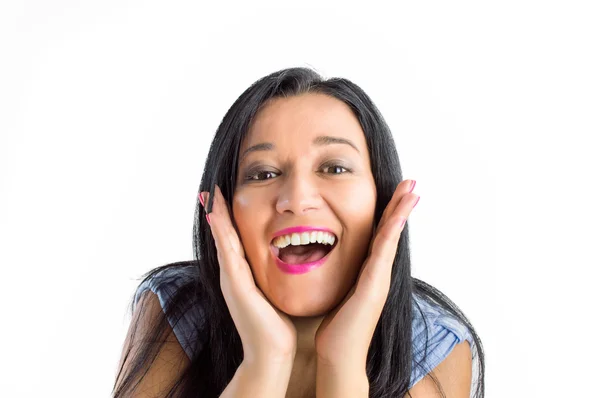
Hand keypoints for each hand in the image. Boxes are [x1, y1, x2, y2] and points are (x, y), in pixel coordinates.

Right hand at [201, 185, 296, 364]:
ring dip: (216, 215)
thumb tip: (289, 260)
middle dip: (217, 211)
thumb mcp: (272, 292)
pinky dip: (221, 232)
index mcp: (241, 274)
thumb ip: (272, 277)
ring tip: (211, 194)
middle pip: (222, 235)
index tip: (224, 196)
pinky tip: (217, 215)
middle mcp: (232, 274)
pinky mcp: (235, 284)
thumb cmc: (276, 324)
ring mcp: (231, 278)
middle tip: (210, 189)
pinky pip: (227, 252)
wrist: (271, 351)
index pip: (233, 239)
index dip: (228, 218)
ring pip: (222, 239)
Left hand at [314, 179, 418, 372]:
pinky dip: (393, 231)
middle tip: (411, 183)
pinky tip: (399, 214)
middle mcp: (378, 273)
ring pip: (392, 237)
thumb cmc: (336, 328)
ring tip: (412, 189)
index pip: (380, 235)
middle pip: (391, 231)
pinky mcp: (375, 285)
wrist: (339, 355)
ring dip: (402, 212)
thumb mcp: (340, 293)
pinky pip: (384, 251)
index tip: (396, 193)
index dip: (388, 213)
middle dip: (401, 206)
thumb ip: (342, 277)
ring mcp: (380, 278)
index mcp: (369, 272)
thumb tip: (329, 262)